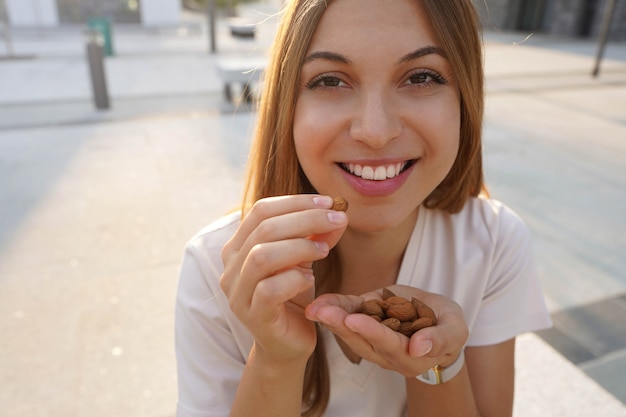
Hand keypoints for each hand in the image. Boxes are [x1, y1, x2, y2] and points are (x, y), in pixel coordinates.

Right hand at [220, 195, 347, 362]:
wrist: (288, 344)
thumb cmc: (292, 296)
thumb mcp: (304, 259)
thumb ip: (316, 235)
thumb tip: (337, 212)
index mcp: (238, 246)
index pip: (261, 210)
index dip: (296, 202)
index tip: (329, 202)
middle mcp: (231, 267)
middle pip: (264, 229)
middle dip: (306, 219)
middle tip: (337, 220)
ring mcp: (238, 293)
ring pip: (261, 256)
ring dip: (300, 247)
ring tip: (323, 251)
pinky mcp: (253, 316)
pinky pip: (269, 290)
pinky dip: (294, 279)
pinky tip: (309, 279)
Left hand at [305, 284, 468, 375]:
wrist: (438, 321)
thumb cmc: (448, 325)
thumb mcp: (455, 329)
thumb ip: (441, 339)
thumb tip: (419, 347)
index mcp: (411, 357)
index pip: (389, 344)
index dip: (372, 332)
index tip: (354, 320)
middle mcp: (387, 355)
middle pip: (362, 341)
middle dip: (341, 326)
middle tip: (323, 313)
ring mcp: (373, 341)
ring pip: (350, 333)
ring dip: (331, 320)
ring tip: (316, 307)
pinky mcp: (365, 322)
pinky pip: (348, 316)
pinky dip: (334, 308)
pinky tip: (319, 302)